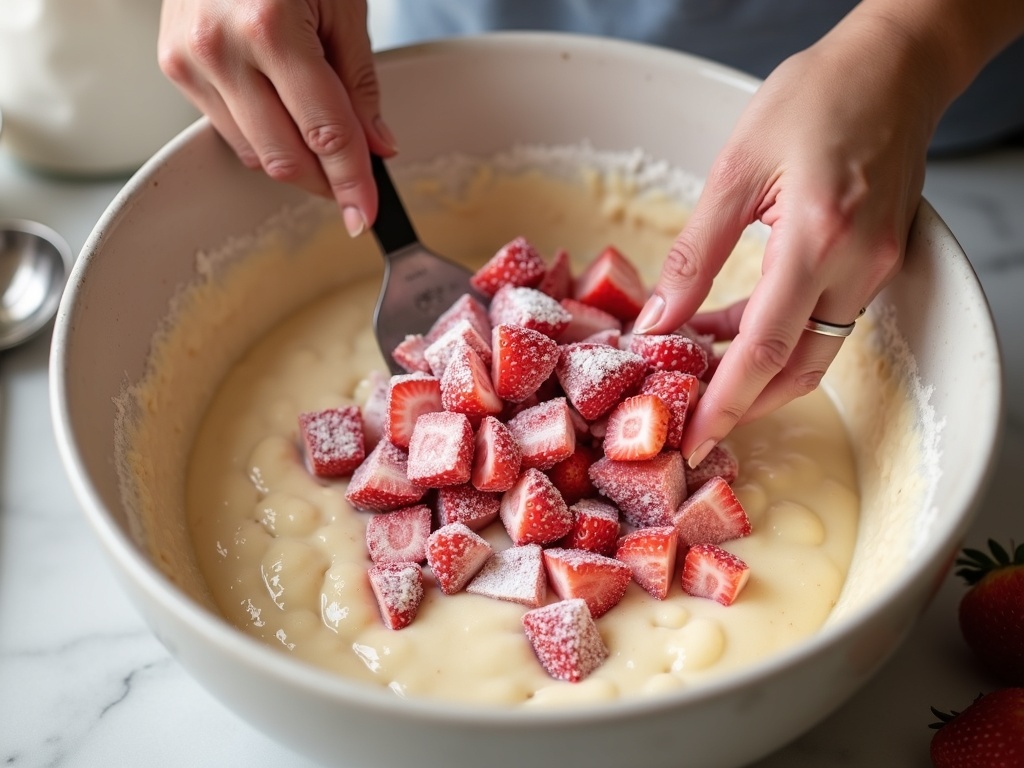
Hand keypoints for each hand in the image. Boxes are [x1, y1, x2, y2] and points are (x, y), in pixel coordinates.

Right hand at [158, 0, 395, 235]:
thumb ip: (359, 83)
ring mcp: (189, 59)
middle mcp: (220, 47)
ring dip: (298, 163)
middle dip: (327, 182)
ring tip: (326, 145)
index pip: (324, 132)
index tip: (367, 213)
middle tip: (356, 190)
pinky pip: (229, 129)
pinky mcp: (174, 65)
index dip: (352, 181)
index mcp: (271, 27)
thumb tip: (377, 146)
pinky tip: (288, 121)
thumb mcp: (343, 5)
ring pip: (254, 152)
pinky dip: (266, 137)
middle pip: (284, 156)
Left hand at [632, 7, 947, 466]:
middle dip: (743, 405)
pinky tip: (732, 326)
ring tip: (698, 367)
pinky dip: (780, 337)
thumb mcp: (736, 168)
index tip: (694, 440)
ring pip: (814, 351)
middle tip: (692, 422)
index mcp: (817, 239)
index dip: (725, 403)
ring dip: (759, 372)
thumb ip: (695, 252)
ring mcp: (875, 268)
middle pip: (797, 369)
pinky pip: (825, 321)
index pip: (764, 348)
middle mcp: (857, 266)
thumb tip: (658, 319)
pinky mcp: (878, 263)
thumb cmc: (815, 97)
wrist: (894, 67)